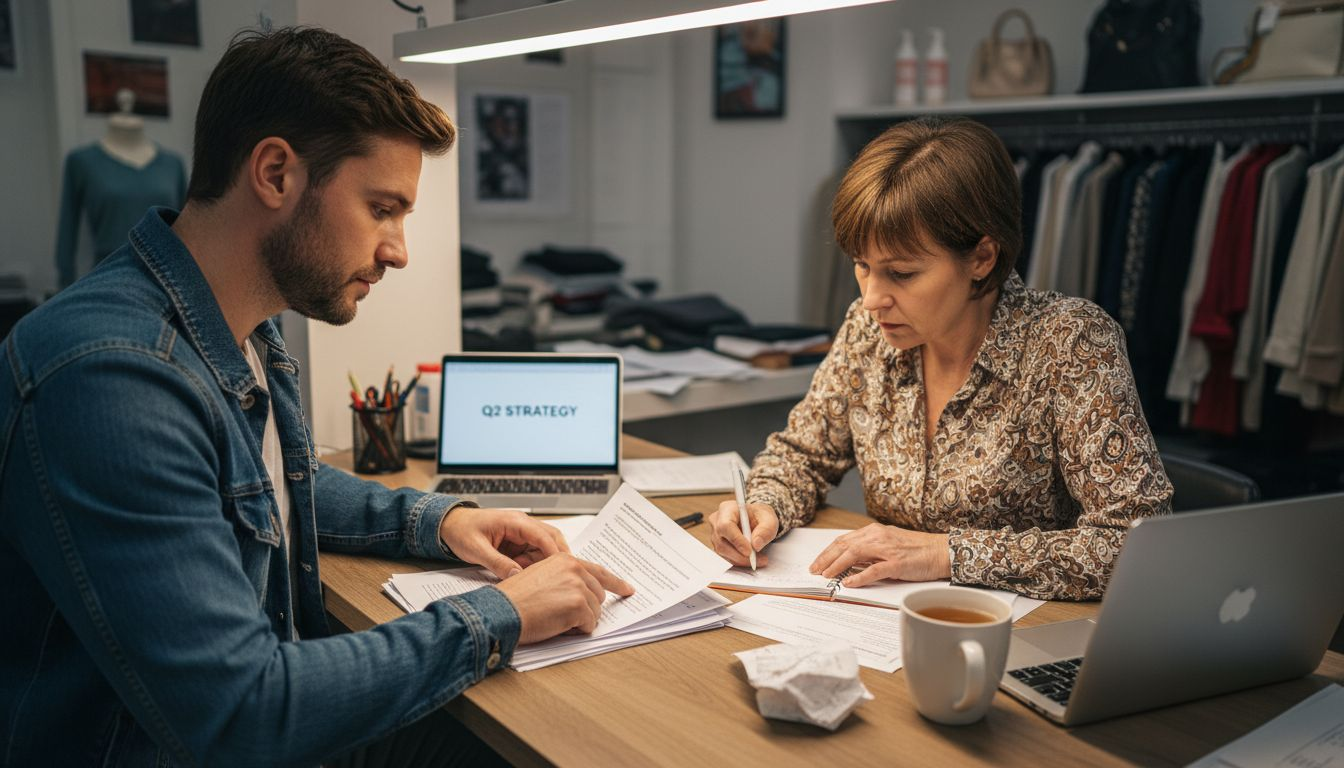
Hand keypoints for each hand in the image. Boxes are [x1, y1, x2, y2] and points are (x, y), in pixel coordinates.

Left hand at [438, 506, 569, 578]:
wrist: (450, 525)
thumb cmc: (461, 531)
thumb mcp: (477, 550)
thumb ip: (498, 563)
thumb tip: (517, 576)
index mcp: (514, 521)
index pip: (543, 535)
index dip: (554, 552)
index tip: (561, 570)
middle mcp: (522, 524)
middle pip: (551, 538)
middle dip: (558, 556)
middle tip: (562, 576)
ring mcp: (521, 532)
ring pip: (544, 546)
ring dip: (544, 562)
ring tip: (540, 579)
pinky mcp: (517, 541)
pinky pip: (533, 552)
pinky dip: (534, 564)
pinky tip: (528, 575)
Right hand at [496, 555, 634, 643]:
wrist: (501, 610)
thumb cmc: (514, 599)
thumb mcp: (541, 577)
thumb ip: (564, 579)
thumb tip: (583, 593)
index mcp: (565, 560)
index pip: (598, 572)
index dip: (616, 583)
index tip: (628, 589)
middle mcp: (575, 569)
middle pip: (597, 596)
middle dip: (584, 609)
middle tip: (561, 613)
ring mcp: (579, 586)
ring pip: (594, 613)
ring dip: (578, 620)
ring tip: (553, 617)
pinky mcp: (579, 605)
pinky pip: (589, 625)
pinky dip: (575, 630)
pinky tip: (556, 624)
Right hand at [709, 500, 778, 566]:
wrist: (756, 519)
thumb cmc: (760, 516)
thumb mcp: (769, 519)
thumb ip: (765, 530)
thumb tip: (756, 545)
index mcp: (727, 509)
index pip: (725, 526)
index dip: (736, 540)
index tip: (750, 551)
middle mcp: (717, 521)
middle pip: (722, 542)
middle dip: (741, 555)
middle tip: (759, 559)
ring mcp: (716, 534)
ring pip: (723, 552)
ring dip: (741, 560)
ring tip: (759, 559)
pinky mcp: (718, 545)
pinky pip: (726, 557)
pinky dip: (739, 561)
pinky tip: (751, 559)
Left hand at [809, 524, 950, 586]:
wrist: (941, 551)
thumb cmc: (917, 550)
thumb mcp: (888, 545)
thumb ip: (870, 551)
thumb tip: (850, 563)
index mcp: (874, 531)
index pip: (844, 540)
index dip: (828, 551)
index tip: (817, 562)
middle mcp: (877, 537)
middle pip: (844, 546)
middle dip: (826, 559)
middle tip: (814, 570)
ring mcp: (887, 549)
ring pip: (854, 554)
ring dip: (837, 566)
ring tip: (826, 575)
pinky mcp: (897, 563)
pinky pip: (873, 570)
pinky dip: (858, 577)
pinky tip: (848, 582)